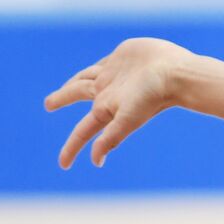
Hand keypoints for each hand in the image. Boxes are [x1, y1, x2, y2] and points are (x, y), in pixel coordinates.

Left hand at [44, 37, 194, 167]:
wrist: (175, 72)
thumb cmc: (152, 97)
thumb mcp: (129, 120)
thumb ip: (111, 138)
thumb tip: (95, 160)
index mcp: (105, 110)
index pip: (82, 132)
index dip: (71, 148)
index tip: (63, 165)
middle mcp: (107, 93)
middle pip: (76, 95)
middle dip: (62, 100)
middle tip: (48, 105)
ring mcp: (113, 75)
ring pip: (86, 77)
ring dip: (74, 82)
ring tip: (66, 85)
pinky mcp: (121, 58)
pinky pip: (102, 63)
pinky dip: (95, 68)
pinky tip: (94, 69)